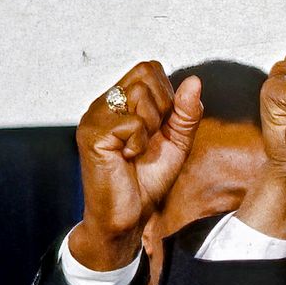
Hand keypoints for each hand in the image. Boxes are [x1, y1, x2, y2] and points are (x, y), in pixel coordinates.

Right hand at [67, 61, 205, 270]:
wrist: (129, 216)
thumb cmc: (147, 181)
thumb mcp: (177, 143)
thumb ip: (186, 113)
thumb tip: (194, 81)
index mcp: (121, 101)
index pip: (149, 68)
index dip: (166, 95)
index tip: (160, 127)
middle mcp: (104, 103)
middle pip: (146, 73)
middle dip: (161, 108)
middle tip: (148, 139)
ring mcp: (94, 116)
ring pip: (139, 94)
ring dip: (150, 126)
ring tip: (137, 149)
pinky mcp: (91, 133)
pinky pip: (131, 122)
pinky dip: (138, 143)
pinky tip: (126, 157)